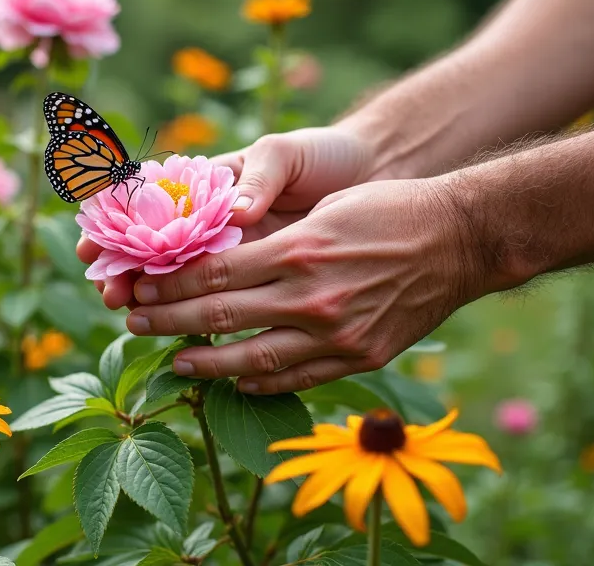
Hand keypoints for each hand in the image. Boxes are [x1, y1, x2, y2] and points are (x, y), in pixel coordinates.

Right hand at [77, 126, 374, 308]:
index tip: (94, 246)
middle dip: (127, 271)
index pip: (149, 204)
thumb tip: (234, 209)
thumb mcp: (287, 153)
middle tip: (111, 294)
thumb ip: (259, 175)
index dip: (117, 225)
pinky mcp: (260, 283)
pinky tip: (181, 335)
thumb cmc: (322, 157)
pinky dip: (199, 317)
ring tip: (132, 317)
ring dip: (153, 300)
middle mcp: (212, 223)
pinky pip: (221, 302)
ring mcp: (234, 255)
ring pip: (182, 282)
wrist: (371, 178)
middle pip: (157, 250)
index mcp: (207, 186)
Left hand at [120, 178, 486, 393]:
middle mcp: (311, 296)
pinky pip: (298, 378)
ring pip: (253, 359)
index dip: (170, 284)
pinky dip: (261, 383)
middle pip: (220, 316)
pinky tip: (237, 383)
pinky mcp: (359, 358)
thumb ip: (272, 239)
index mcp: (298, 250)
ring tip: (176, 363)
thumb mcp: (325, 210)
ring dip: (206, 364)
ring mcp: (336, 333)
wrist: (460, 240)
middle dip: (169, 322)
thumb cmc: (389, 210)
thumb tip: (218, 259)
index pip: (214, 273)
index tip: (140, 286)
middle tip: (134, 324)